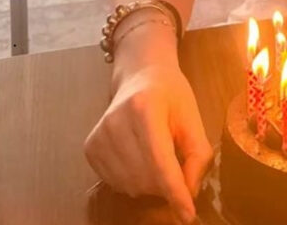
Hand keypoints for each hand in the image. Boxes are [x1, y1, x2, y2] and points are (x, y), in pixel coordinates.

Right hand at [84, 60, 211, 224]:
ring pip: (130, 185)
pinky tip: (140, 159)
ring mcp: (99, 136)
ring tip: (159, 157)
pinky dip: (133, 181)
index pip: (160, 161)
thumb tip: (189, 193)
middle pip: (145, 177)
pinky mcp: (90, 147)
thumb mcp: (192, 117)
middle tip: (177, 164)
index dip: (175, 191)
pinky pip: (115, 183)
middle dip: (167, 183)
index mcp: (145, 109)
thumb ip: (197, 154)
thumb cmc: (171, 95)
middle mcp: (116, 122)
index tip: (187, 214)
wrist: (140, 75)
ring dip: (151, 184)